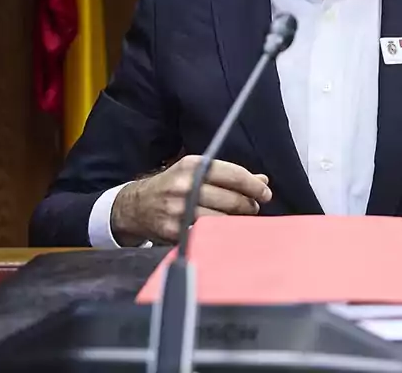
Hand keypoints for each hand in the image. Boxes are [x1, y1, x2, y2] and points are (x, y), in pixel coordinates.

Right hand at [110, 156, 271, 243]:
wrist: (135, 206)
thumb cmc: (173, 186)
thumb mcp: (195, 172)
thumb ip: (229, 176)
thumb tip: (262, 180)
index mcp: (192, 166)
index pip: (232, 174)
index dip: (253, 185)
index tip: (265, 193)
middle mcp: (185, 186)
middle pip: (231, 198)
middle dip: (248, 204)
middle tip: (254, 208)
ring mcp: (179, 209)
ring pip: (222, 218)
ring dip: (238, 221)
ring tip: (241, 219)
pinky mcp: (174, 231)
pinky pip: (207, 234)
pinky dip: (221, 234)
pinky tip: (225, 231)